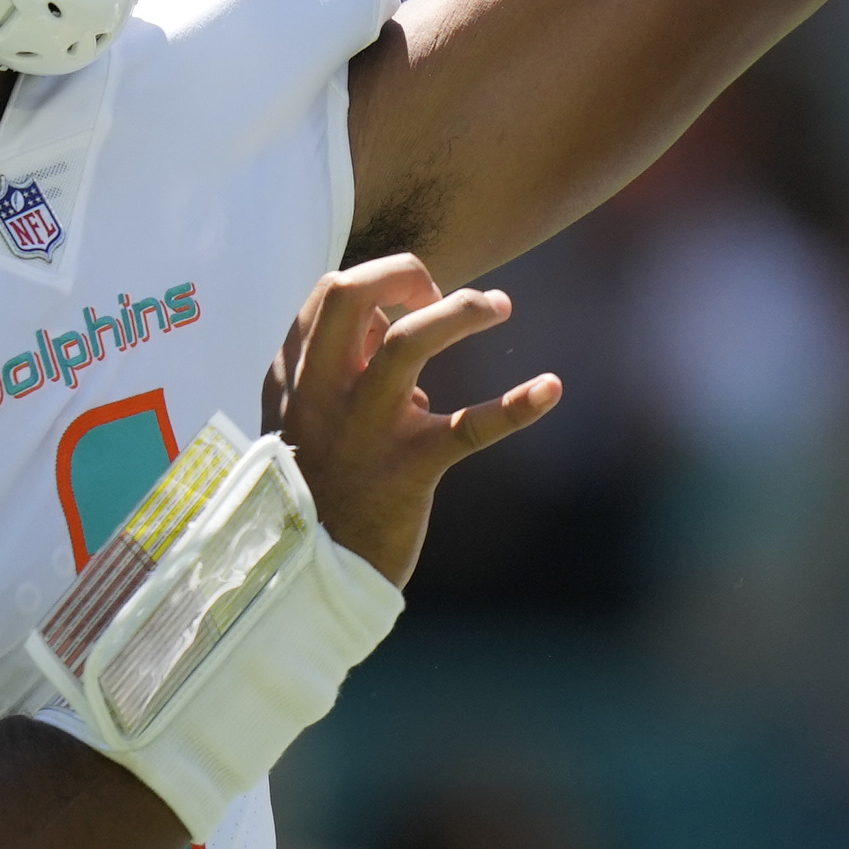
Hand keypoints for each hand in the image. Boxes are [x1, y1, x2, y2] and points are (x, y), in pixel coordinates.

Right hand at [264, 254, 560, 586]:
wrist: (309, 576)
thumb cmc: (315, 489)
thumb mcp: (303, 419)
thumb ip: (335, 367)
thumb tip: (388, 323)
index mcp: (298, 377)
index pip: (331, 293)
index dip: (381, 281)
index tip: (414, 301)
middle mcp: (326, 392)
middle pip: (354, 294)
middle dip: (407, 273)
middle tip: (444, 293)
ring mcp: (367, 428)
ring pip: (411, 341)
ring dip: (461, 311)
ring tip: (500, 306)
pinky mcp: (410, 469)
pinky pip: (471, 428)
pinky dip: (517, 405)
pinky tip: (551, 387)